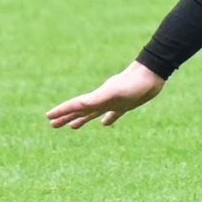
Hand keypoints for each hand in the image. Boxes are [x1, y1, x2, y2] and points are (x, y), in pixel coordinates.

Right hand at [46, 60, 165, 129]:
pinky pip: (114, 113)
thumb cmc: (133, 83)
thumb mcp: (113, 93)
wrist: (152, 74)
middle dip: (66, 117)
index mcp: (97, 97)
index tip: (48, 117)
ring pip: (94, 112)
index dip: (62, 112)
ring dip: (83, 119)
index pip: (75, 106)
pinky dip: (108, 118)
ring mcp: (114, 101)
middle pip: (81, 110)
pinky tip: (105, 123)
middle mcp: (103, 99)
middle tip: (53, 125)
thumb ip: (97, 99)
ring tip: (73, 127)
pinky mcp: (127, 104)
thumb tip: (81, 105)